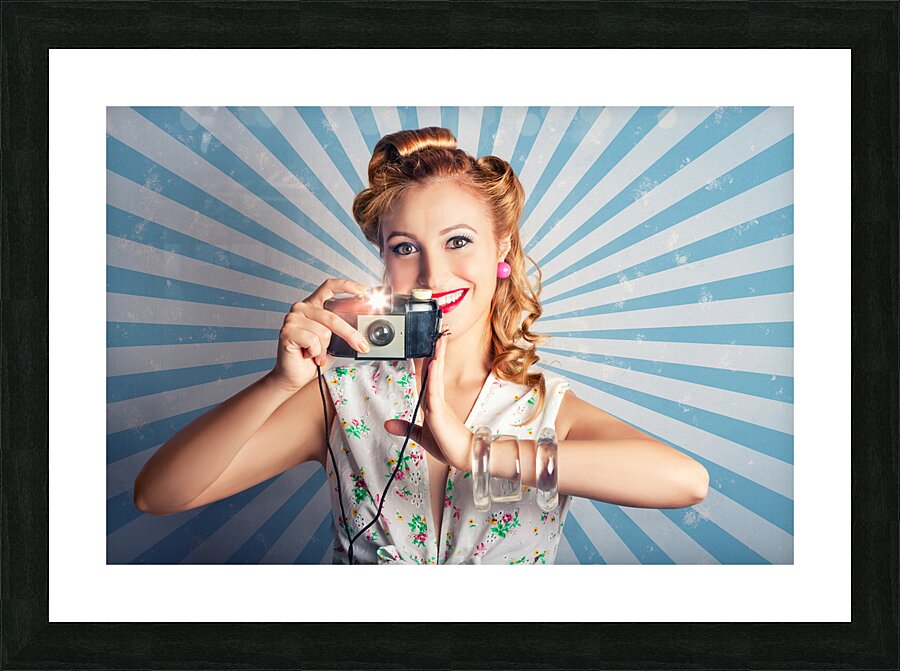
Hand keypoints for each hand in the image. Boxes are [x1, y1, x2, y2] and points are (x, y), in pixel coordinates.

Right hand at [269, 278, 370, 392]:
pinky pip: (313, 341)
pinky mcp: (287, 331)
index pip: (330, 286)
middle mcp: (302, 307)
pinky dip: (315, 352)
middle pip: (332, 316)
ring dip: (325, 348)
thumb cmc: (314, 357)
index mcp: (314, 304)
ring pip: (324, 331)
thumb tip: (363, 327)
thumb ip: (343, 329)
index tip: (364, 291)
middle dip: (350, 334)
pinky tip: (308, 354)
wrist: (294, 376)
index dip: (347, 286)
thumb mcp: (334, 340)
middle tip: (362, 345)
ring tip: (316, 353)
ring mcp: (292, 318)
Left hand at [383, 333, 472, 471]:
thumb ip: (406, 428)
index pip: (430, 378)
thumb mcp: (420, 436)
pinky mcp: (440, 413)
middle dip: (437, 353)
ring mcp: (440, 405)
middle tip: (439, 334)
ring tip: (438, 341)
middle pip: (436, 372)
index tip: (430, 348)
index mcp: (434, 403)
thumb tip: (388, 423)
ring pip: (436, 377)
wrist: (465, 457)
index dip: (429, 362)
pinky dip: (433, 377)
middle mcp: (437, 400)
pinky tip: (434, 364)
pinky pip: (434, 392)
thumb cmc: (448, 445)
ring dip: (436, 357)